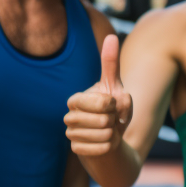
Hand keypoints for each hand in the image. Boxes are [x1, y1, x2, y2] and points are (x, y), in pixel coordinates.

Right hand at [64, 34, 133, 156]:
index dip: (112, 104)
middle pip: (102, 120)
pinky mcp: (77, 150)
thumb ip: (111, 64)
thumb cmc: (113, 110)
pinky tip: (107, 144)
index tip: (112, 104)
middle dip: (115, 120)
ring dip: (114, 134)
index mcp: (75, 99)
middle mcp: (69, 116)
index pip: (98, 101)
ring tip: (110, 131)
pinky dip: (110, 146)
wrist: (111, 138)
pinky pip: (101, 149)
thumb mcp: (116, 86)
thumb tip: (111, 36)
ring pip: (103, 135)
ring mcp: (71, 134)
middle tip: (112, 120)